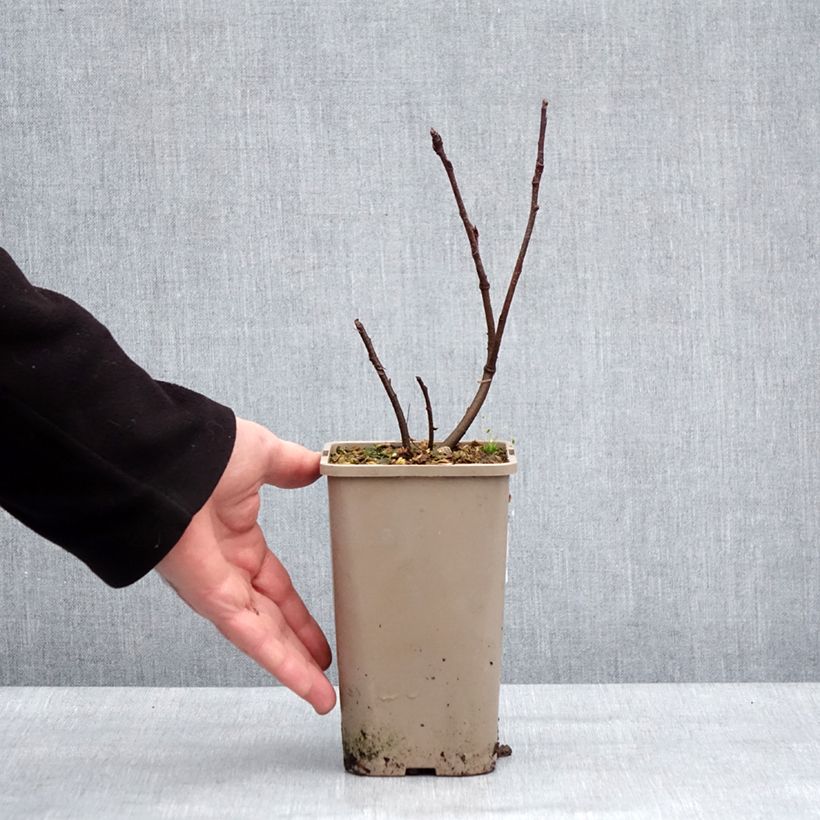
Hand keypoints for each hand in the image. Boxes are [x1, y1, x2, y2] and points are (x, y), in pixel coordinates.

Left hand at [156, 418, 335, 713]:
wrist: (166, 457)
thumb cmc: (203, 452)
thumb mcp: (263, 456)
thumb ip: (291, 466)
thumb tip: (316, 465)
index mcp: (237, 539)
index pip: (275, 585)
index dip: (297, 610)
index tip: (317, 628)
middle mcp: (226, 570)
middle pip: (270, 618)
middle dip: (296, 644)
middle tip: (322, 667)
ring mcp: (217, 587)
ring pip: (263, 637)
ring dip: (293, 667)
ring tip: (322, 693)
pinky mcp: (211, 599)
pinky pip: (252, 638)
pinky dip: (281, 664)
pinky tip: (307, 684)